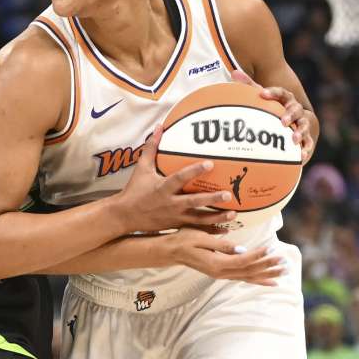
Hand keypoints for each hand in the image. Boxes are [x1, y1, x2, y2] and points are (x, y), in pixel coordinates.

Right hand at [111, 126, 236, 232]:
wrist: (125, 216)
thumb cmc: (134, 190)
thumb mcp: (142, 168)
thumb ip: (152, 147)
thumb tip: (159, 127)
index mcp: (162, 188)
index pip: (180, 178)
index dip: (194, 171)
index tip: (210, 163)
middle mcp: (170, 204)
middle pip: (194, 202)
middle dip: (211, 199)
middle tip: (228, 194)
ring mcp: (175, 217)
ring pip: (198, 219)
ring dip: (216, 217)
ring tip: (233, 213)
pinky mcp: (176, 226)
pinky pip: (195, 229)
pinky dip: (210, 231)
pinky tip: (226, 229)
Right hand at [161, 229, 284, 284]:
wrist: (170, 251)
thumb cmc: (184, 240)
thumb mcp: (200, 237)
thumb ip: (221, 245)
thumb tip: (241, 249)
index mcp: (217, 264)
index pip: (243, 260)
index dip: (258, 254)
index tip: (272, 246)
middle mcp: (221, 273)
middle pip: (250, 271)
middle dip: (269, 266)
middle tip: (285, 261)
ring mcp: (222, 275)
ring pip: (249, 277)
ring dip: (268, 274)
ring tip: (284, 271)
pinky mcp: (222, 273)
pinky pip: (244, 279)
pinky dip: (259, 280)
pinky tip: (271, 282)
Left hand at [230, 70, 314, 163]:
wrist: (294, 120)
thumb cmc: (273, 107)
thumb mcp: (262, 96)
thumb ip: (250, 85)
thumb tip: (234, 72)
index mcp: (285, 99)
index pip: (281, 93)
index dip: (272, 93)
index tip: (262, 94)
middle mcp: (296, 109)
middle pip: (295, 109)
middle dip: (290, 115)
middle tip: (282, 122)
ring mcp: (302, 123)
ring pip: (304, 125)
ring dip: (300, 132)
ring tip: (294, 140)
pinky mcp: (306, 137)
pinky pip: (308, 142)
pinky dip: (306, 149)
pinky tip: (301, 156)